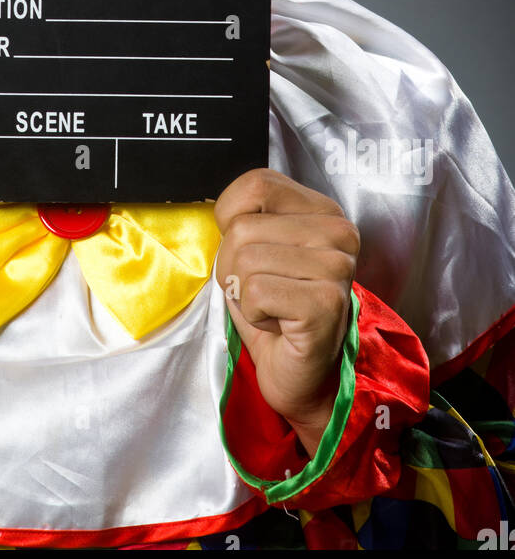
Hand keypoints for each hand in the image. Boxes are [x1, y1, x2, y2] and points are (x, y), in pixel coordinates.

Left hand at [214, 168, 359, 455]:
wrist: (300, 374)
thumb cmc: (274, 309)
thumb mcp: (255, 249)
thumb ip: (245, 217)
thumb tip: (220, 209)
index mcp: (323, 210)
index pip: (257, 183)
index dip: (231, 219)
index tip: (248, 252)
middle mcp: (339, 232)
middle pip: (243, 227)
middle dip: (233, 266)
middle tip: (260, 293)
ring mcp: (337, 267)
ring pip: (245, 259)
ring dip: (243, 293)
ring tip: (271, 309)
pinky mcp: (326, 302)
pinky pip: (255, 292)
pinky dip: (252, 314)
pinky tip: (278, 325)